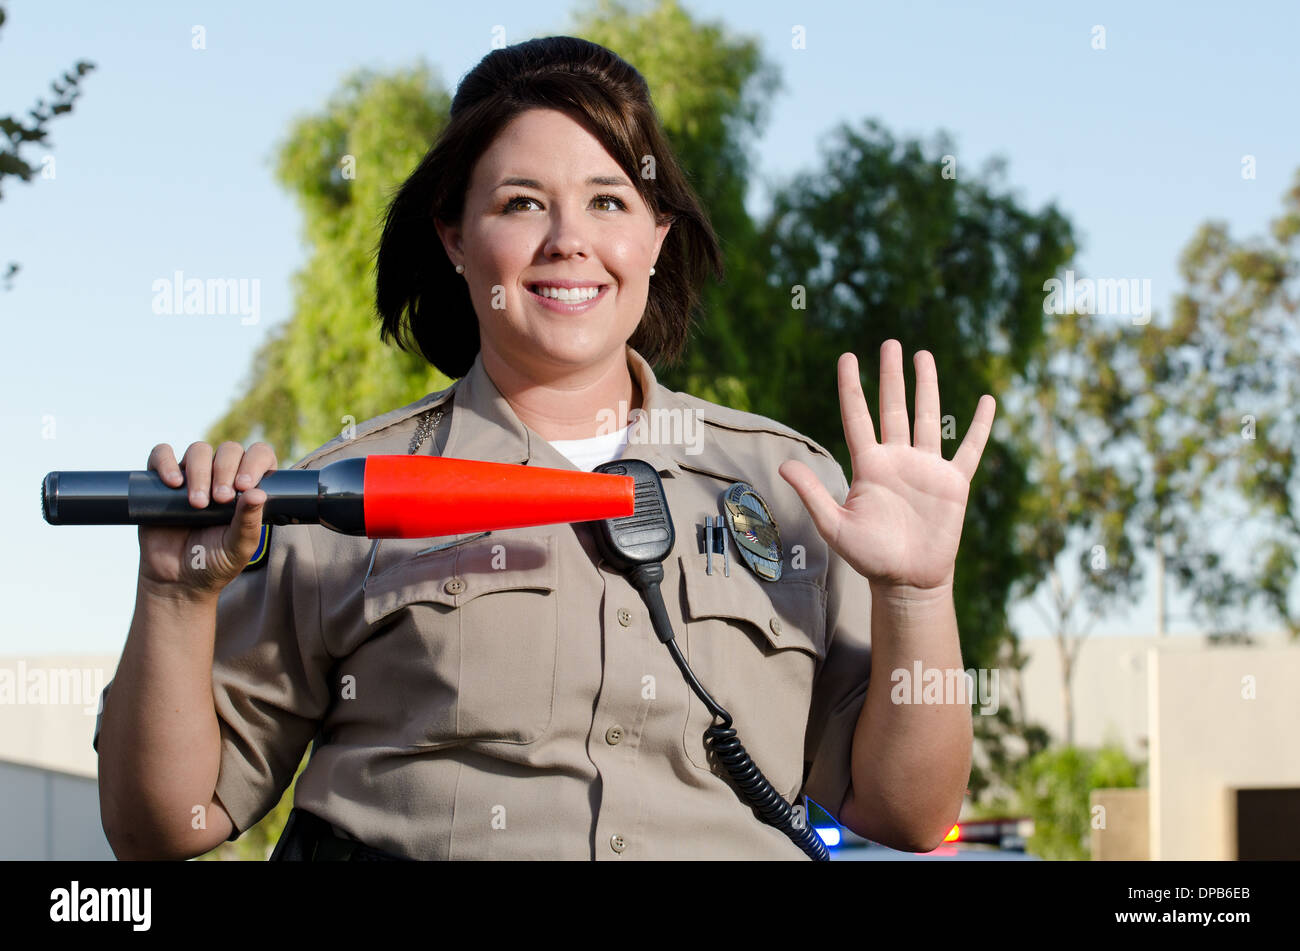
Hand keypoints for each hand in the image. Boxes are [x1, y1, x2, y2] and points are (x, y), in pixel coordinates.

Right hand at [137, 440, 277, 600]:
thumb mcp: (239, 546)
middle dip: (225, 470)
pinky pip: (161, 454)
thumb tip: (258, 493)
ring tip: (198, 503)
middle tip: (220, 500)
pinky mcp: (161, 481)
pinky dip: (166, 462)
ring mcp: (192, 476)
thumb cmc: (216, 562)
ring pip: (198, 450)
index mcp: (248, 487)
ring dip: (200, 471)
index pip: (259, 455)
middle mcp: (222, 475)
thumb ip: (250, 522)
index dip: (255, 462)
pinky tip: (173, 483)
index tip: (244, 486)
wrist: (177, 580)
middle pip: (228, 450)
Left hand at [779, 340, 994, 595]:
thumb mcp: (834, 525)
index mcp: (868, 466)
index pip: (857, 417)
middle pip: (894, 408)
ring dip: (927, 387)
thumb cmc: (869, 556)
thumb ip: (812, 492)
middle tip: (890, 343)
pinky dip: (979, 426)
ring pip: (927, 418)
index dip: (852, 387)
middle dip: (892, 376)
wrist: (907, 581)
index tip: (848, 356)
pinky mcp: (952, 484)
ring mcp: (926, 469)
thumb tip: (781, 464)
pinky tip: (987, 401)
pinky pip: (968, 449)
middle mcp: (897, 460)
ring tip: (924, 356)